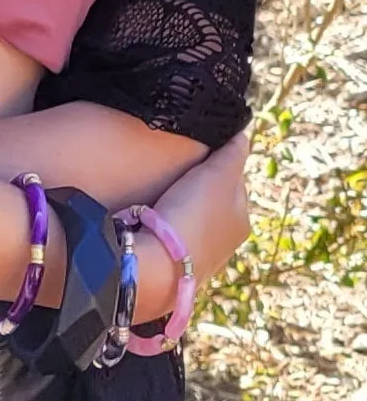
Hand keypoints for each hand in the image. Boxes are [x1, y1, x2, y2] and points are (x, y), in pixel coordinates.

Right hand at [126, 128, 251, 321]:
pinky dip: (172, 226)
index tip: (198, 153)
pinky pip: (178, 237)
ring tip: (165, 195)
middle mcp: (229, 241)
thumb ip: (233, 153)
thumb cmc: (192, 213)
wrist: (160, 263)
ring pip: (197, 220)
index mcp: (243, 219)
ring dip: (185, 208)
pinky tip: (156, 220)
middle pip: (216, 202)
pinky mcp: (179, 267)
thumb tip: (244, 134)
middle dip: (201, 188)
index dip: (217, 163)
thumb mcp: (217, 175)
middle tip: (179, 173)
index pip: (235, 180)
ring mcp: (204, 257)